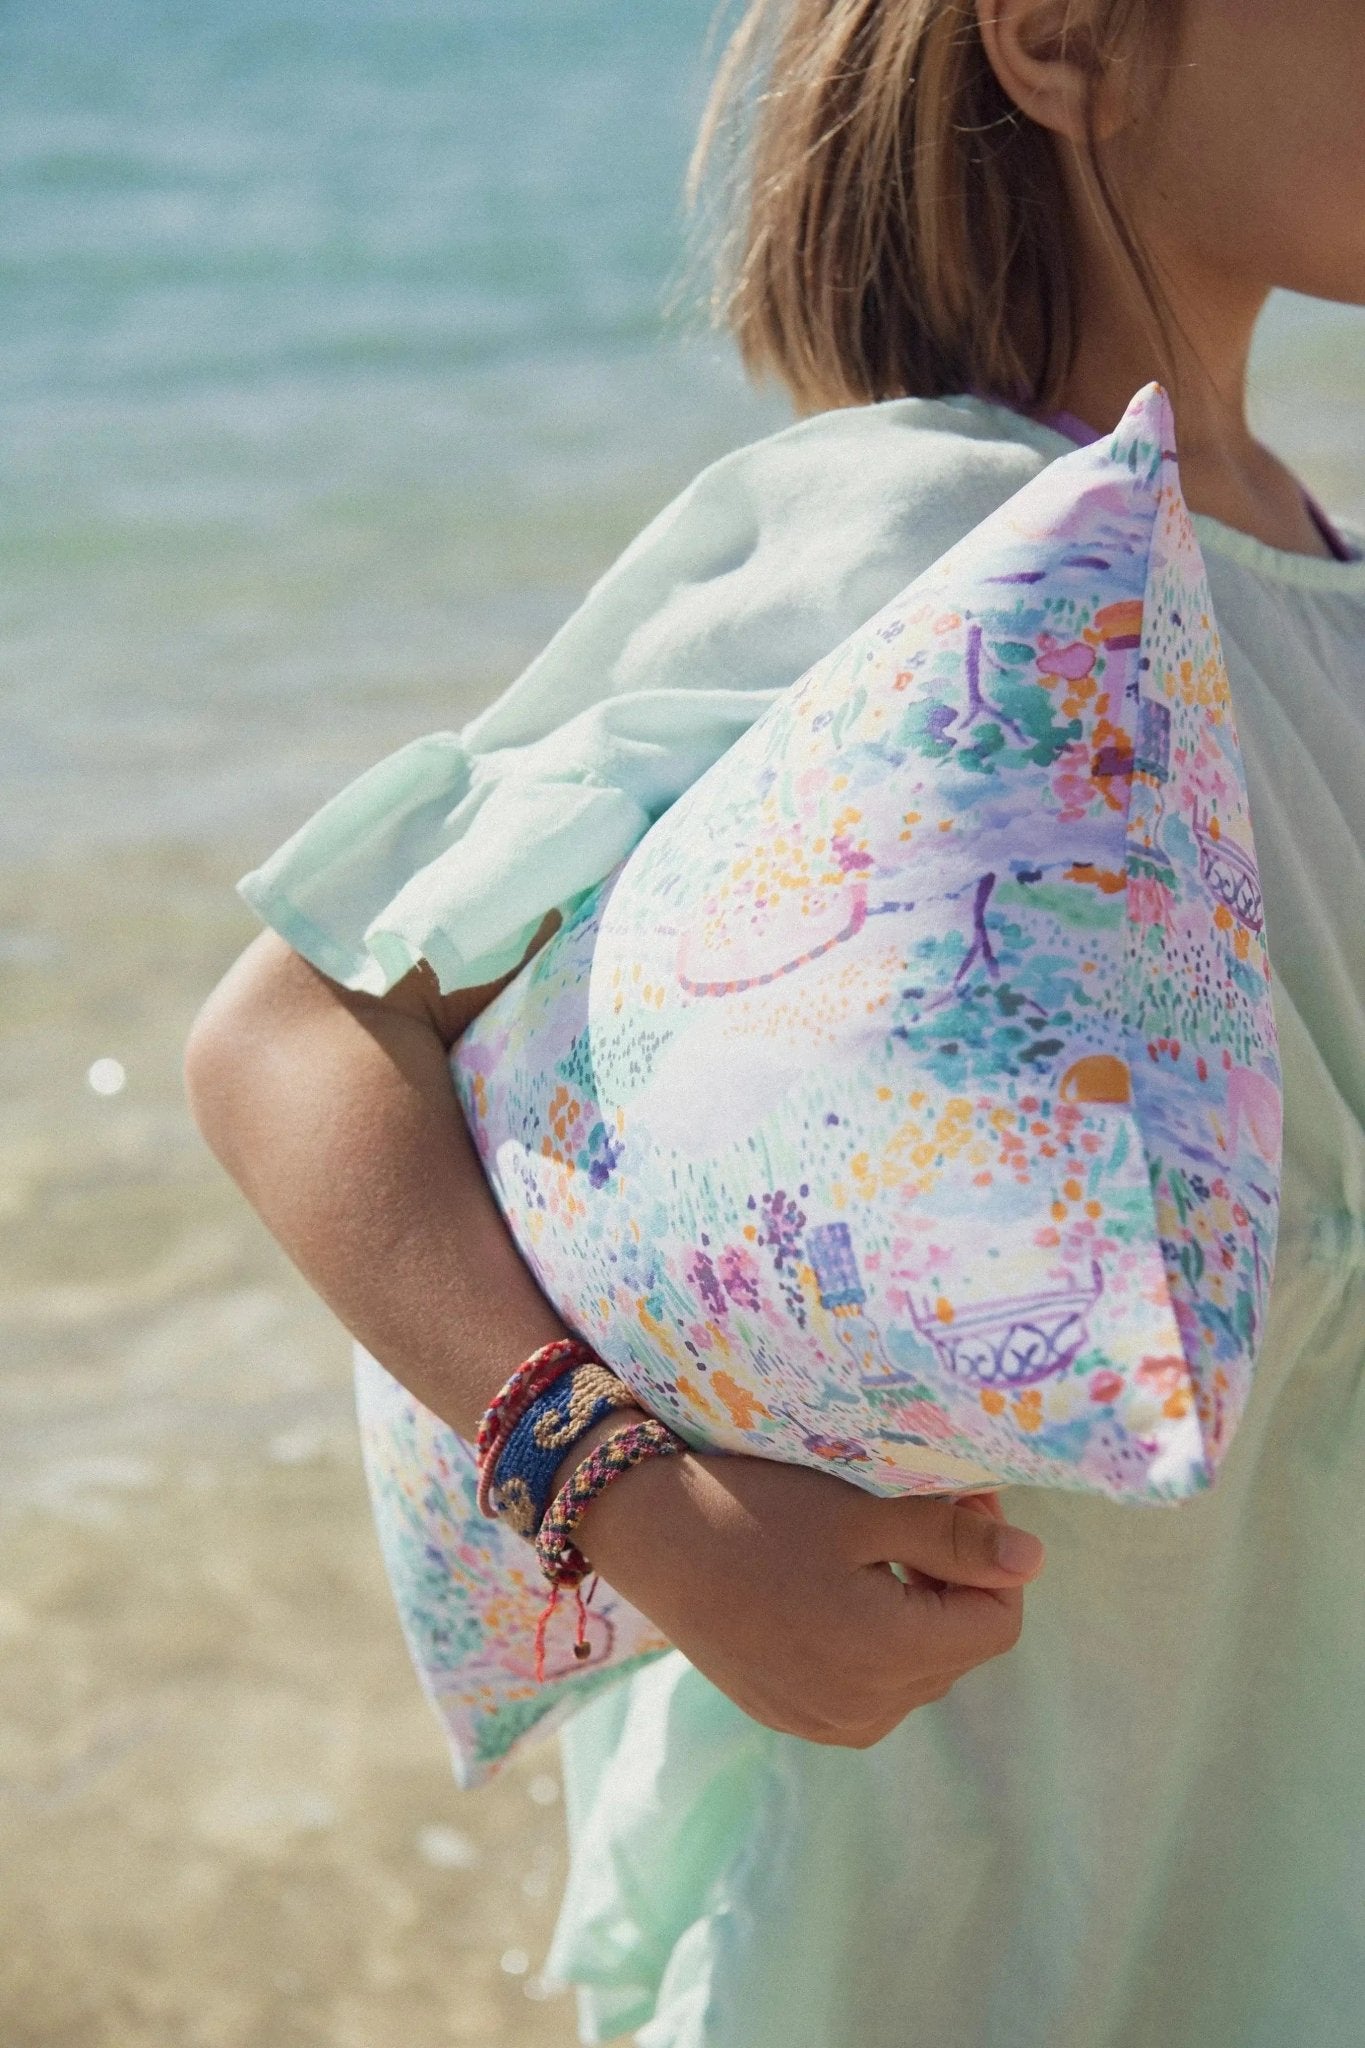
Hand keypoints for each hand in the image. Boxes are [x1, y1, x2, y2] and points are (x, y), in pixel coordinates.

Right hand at [564, 1435, 1043, 1747]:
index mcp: (888, 1655)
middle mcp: (862, 1709)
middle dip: (953, 1585)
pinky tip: (830, 1589)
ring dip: (914, 1616)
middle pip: (958, 1651)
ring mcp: (820, 1720)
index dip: (991, 1558)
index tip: (959, 1500)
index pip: (997, 1623)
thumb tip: (1034, 1561)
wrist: (647, 1530)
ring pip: (915, 1674)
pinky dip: (871, 1645)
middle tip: (914, 1515)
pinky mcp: (787, 1714)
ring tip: (869, 1552)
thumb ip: (953, 1537)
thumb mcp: (862, 1508)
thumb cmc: (757, 1503)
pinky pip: (867, 1692)